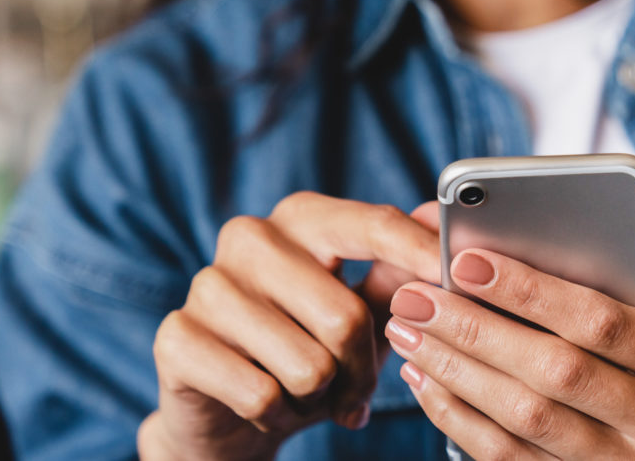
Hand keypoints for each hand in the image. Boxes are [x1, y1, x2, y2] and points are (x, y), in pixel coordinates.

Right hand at [139, 195, 441, 460]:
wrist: (227, 414)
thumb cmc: (307, 351)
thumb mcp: (362, 313)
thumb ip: (399, 272)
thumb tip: (441, 224)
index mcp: (301, 218)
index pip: (372, 225)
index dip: (419, 254)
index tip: (457, 276)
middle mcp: (249, 237)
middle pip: (346, 316)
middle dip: (362, 371)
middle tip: (354, 391)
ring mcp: (207, 285)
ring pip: (308, 365)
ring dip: (319, 398)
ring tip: (304, 393)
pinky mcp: (176, 337)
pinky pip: (262, 394)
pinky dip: (278, 416)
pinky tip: (267, 407)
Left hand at [385, 245, 634, 459]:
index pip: (605, 322)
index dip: (533, 291)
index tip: (468, 261)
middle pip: (557, 372)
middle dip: (477, 329)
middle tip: (416, 296)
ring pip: (526, 419)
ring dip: (456, 371)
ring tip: (409, 331)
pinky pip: (508, 459)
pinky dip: (459, 417)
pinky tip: (426, 379)